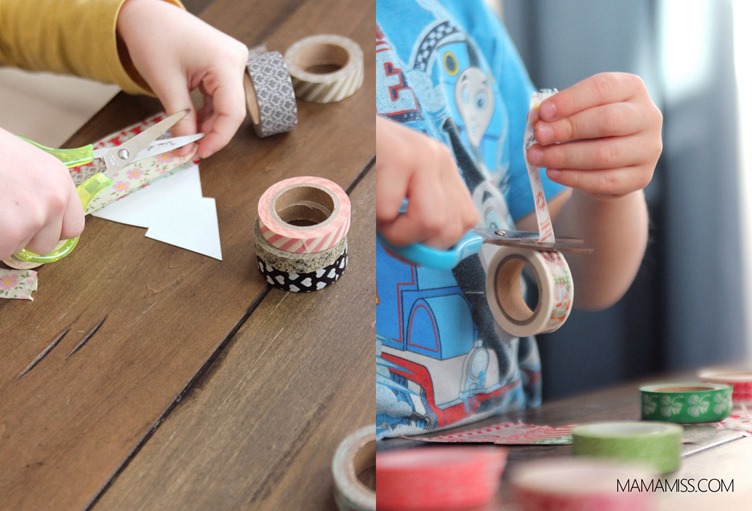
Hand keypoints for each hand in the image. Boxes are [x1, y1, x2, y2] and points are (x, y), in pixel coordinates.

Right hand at [0, 129, 83, 260]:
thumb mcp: (25, 165)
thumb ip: (39, 192)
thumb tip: (39, 221)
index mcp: (60, 181)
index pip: (72, 228)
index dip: (50, 231)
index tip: (34, 227)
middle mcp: (55, 200)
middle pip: (46, 244)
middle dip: (23, 237)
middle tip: (3, 215)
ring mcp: (34, 218)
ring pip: (18, 248)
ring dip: (3, 237)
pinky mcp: (11, 232)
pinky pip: (1, 251)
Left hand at [117, 0, 248, 158]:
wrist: (145, 12)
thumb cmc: (153, 36)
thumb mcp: (165, 83)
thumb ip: (180, 120)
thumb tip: (186, 148)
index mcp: (226, 62)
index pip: (232, 112)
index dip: (218, 138)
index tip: (199, 153)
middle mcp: (236, 61)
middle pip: (231, 110)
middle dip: (211, 132)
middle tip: (189, 150)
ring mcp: (232, 63)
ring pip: (226, 106)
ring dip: (207, 124)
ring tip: (187, 138)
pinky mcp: (224, 66)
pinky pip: (219, 97)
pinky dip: (205, 112)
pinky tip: (192, 123)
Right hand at [376, 117, 477, 248]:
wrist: (336, 128)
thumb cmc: (363, 164)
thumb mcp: (398, 188)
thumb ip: (418, 217)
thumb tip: (427, 257)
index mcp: (443, 168)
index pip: (466, 221)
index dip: (437, 245)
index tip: (410, 242)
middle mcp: (438, 159)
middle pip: (450, 228)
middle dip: (415, 243)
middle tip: (389, 229)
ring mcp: (421, 155)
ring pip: (430, 222)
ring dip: (396, 233)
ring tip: (378, 215)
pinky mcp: (397, 155)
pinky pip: (391, 211)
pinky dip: (373, 217)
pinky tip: (366, 197)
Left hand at [527, 72, 661, 198]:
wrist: (607, 164)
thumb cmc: (588, 129)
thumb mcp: (574, 113)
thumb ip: (556, 113)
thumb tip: (536, 119)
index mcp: (631, 89)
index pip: (602, 88)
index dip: (570, 100)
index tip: (543, 112)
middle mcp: (647, 116)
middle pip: (607, 120)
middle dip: (568, 128)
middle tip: (539, 135)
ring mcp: (648, 148)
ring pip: (605, 154)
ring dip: (565, 157)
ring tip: (536, 157)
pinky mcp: (641, 177)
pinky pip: (604, 181)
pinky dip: (573, 178)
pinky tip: (552, 172)